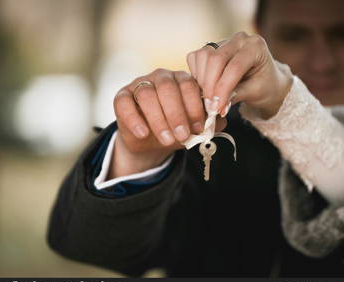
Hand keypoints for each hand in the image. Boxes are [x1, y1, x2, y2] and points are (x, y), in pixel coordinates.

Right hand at [109, 69, 226, 177]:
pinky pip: (124, 103)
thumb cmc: (175, 130)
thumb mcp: (192, 128)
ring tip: (166, 139)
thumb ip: (207, 123)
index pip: (190, 85)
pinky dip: (134, 119)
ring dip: (158, 119)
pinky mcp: (121, 96)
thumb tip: (222, 120)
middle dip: (177, 114)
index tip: (198, 128)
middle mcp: (161, 78)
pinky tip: (143, 134)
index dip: (194, 107)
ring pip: (147, 94)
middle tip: (183, 135)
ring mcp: (140, 84)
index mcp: (182, 81)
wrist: (149, 141)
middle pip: (168, 88)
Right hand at [187, 32, 291, 118]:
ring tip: (209, 98)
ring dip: (202, 80)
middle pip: (215, 59)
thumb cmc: (264, 87)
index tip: (217, 108)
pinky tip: (205, 87)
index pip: (234, 67)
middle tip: (210, 106)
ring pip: (203, 56)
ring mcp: (223, 41)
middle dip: (210, 86)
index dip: (223, 89)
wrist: (265, 81)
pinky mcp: (211, 47)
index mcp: (256, 46)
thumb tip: (217, 103)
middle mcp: (239, 39)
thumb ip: (237, 95)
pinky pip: (196, 58)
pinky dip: (197, 75)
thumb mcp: (255, 93)